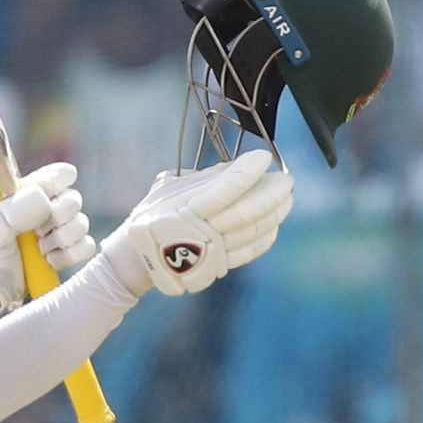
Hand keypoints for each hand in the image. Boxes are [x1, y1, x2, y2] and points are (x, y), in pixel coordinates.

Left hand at [0, 163, 94, 330]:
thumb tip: (43, 200)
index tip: (52, 194)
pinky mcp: (65, 253)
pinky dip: (71, 255)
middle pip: (73, 198)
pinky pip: (86, 246)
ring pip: (82, 223)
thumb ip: (11, 212)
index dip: (58, 180)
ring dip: (63, 238)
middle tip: (40, 231)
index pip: (53, 175)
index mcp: (23, 195)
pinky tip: (51, 262)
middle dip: (60, 216)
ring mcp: (55, 232)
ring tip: (42, 251)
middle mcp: (42, 210)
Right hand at [101, 149, 292, 296]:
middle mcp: (202, 228)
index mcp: (187, 205)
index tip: (264, 157)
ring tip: (286, 198)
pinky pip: (251, 250)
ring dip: (276, 213)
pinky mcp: (218, 265)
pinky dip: (266, 236)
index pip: (229, 184)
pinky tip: (274, 224)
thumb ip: (200, 178)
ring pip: (254, 230)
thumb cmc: (152, 216)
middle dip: (273, 193)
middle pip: (249, 209)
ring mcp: (212, 249)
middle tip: (287, 180)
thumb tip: (233, 167)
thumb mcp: (166, 187)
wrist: (135, 258)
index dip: (251, 169)